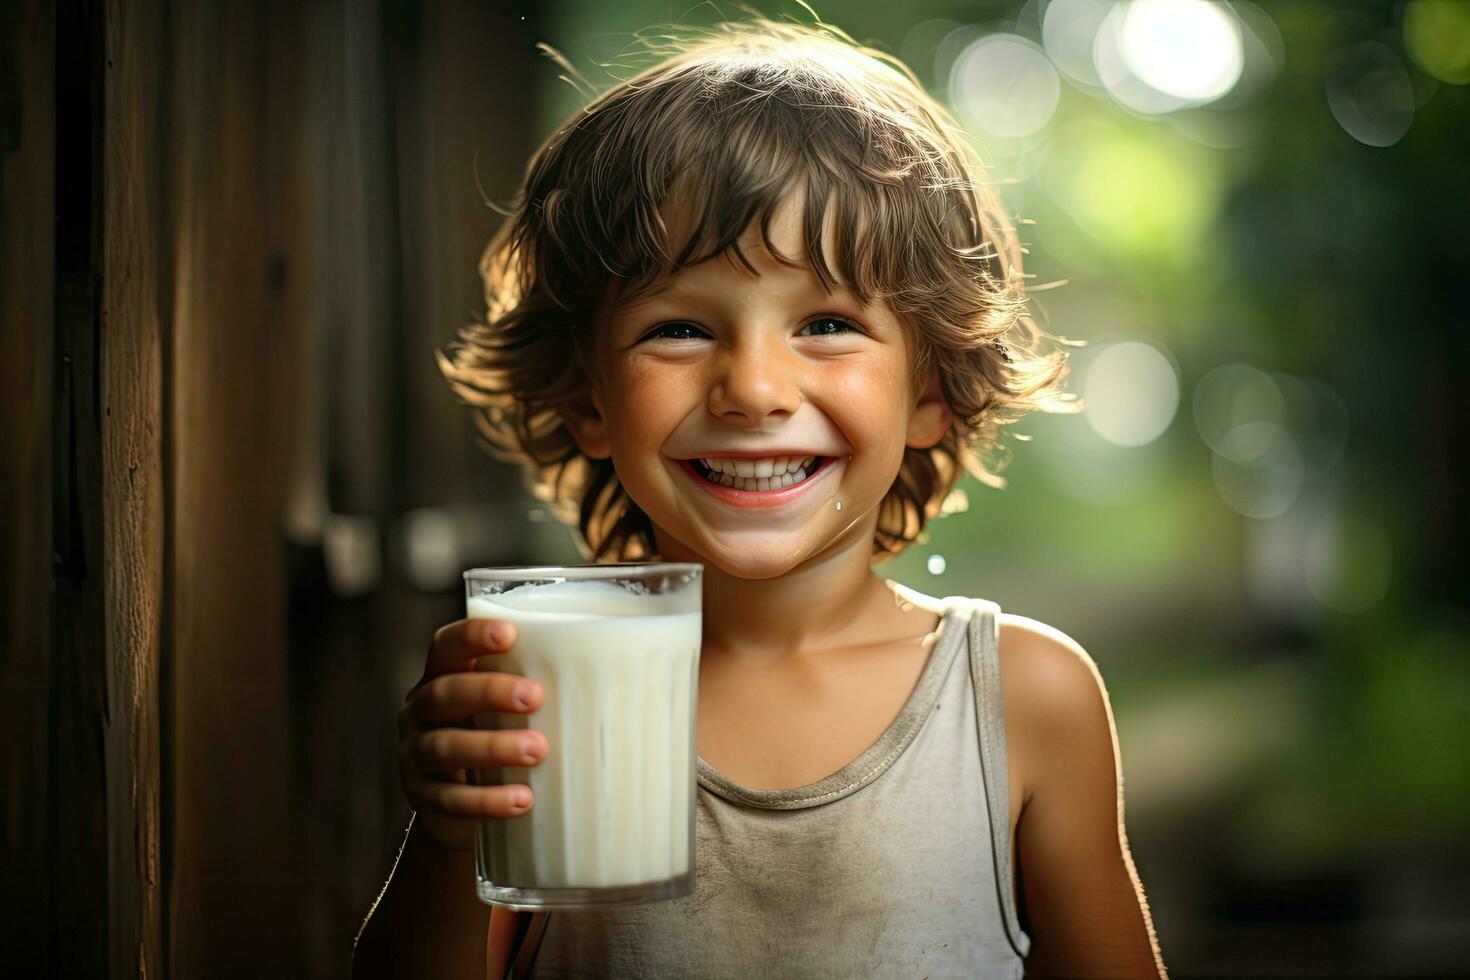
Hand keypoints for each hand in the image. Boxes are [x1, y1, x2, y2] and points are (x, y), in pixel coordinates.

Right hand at [397, 618, 547, 848]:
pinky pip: (449, 799)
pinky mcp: (422, 798)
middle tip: (536, 697)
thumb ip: (539, 687)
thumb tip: (634, 673)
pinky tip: (522, 801)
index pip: (446, 645)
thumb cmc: (497, 736)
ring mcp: (415, 755)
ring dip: (493, 747)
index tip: (510, 634)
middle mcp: (420, 711)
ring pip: (445, 746)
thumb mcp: (506, 708)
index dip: (472, 635)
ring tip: (538, 752)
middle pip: (444, 693)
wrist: (460, 806)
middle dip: (490, 692)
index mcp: (441, 676)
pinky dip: (486, 801)